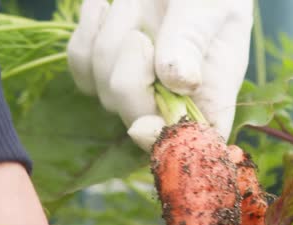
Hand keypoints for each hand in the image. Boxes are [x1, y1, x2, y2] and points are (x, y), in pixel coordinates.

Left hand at [67, 0, 252, 149]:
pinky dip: (87, 33)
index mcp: (211, 94)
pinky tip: (102, 5)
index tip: (143, 124)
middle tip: (140, 35)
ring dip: (111, 39)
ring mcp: (136, 83)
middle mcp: (172, 98)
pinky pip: (81, 66)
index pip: (190, 142)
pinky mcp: (104, 64)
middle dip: (130, 76)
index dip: (164, 143)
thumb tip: (178, 81)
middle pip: (137, 120)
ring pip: (103, 90)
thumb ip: (192, 40)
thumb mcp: (210, 7)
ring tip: (135, 3)